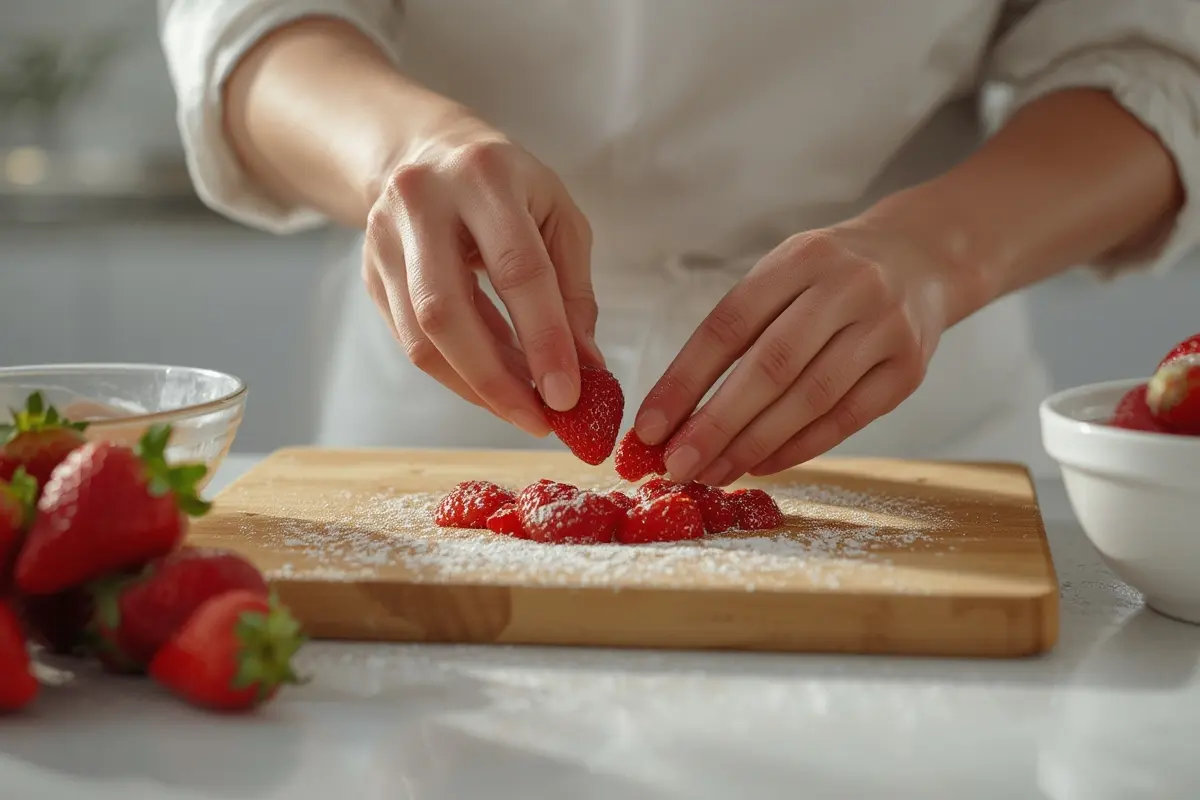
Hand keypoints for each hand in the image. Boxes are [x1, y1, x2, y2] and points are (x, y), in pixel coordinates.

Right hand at [363, 113, 601, 436]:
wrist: (424, 152)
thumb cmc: (507, 185)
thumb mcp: (557, 216)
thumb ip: (573, 291)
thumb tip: (584, 368)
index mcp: (485, 175)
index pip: (517, 270)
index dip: (544, 338)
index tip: (567, 394)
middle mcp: (422, 201)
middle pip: (447, 311)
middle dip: (496, 379)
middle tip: (538, 420)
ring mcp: (384, 238)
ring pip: (420, 336)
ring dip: (475, 386)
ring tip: (520, 409)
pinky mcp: (370, 273)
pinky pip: (409, 341)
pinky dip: (455, 374)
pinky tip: (490, 385)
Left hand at [634, 220, 955, 483]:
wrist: (923, 257)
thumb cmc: (830, 276)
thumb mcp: (783, 275)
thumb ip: (736, 332)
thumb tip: (677, 412)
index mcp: (799, 258)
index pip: (728, 326)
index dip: (684, 381)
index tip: (650, 427)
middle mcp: (847, 288)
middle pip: (770, 367)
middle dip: (715, 424)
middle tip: (675, 466)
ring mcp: (885, 328)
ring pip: (810, 399)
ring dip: (753, 444)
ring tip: (712, 474)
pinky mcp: (910, 369)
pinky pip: (846, 419)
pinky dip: (799, 447)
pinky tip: (761, 464)